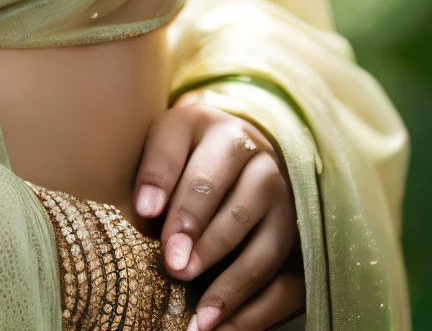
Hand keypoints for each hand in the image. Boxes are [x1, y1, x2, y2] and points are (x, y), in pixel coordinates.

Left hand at [133, 94, 304, 329]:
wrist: (238, 154)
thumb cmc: (190, 154)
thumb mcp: (169, 143)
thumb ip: (156, 170)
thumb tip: (145, 212)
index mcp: (224, 133)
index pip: (200, 161)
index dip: (171, 186)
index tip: (144, 213)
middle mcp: (263, 163)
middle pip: (238, 204)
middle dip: (205, 239)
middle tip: (174, 267)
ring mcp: (288, 202)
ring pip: (267, 246)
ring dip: (233, 284)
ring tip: (200, 316)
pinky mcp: (300, 240)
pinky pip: (288, 283)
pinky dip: (258, 312)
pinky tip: (223, 329)